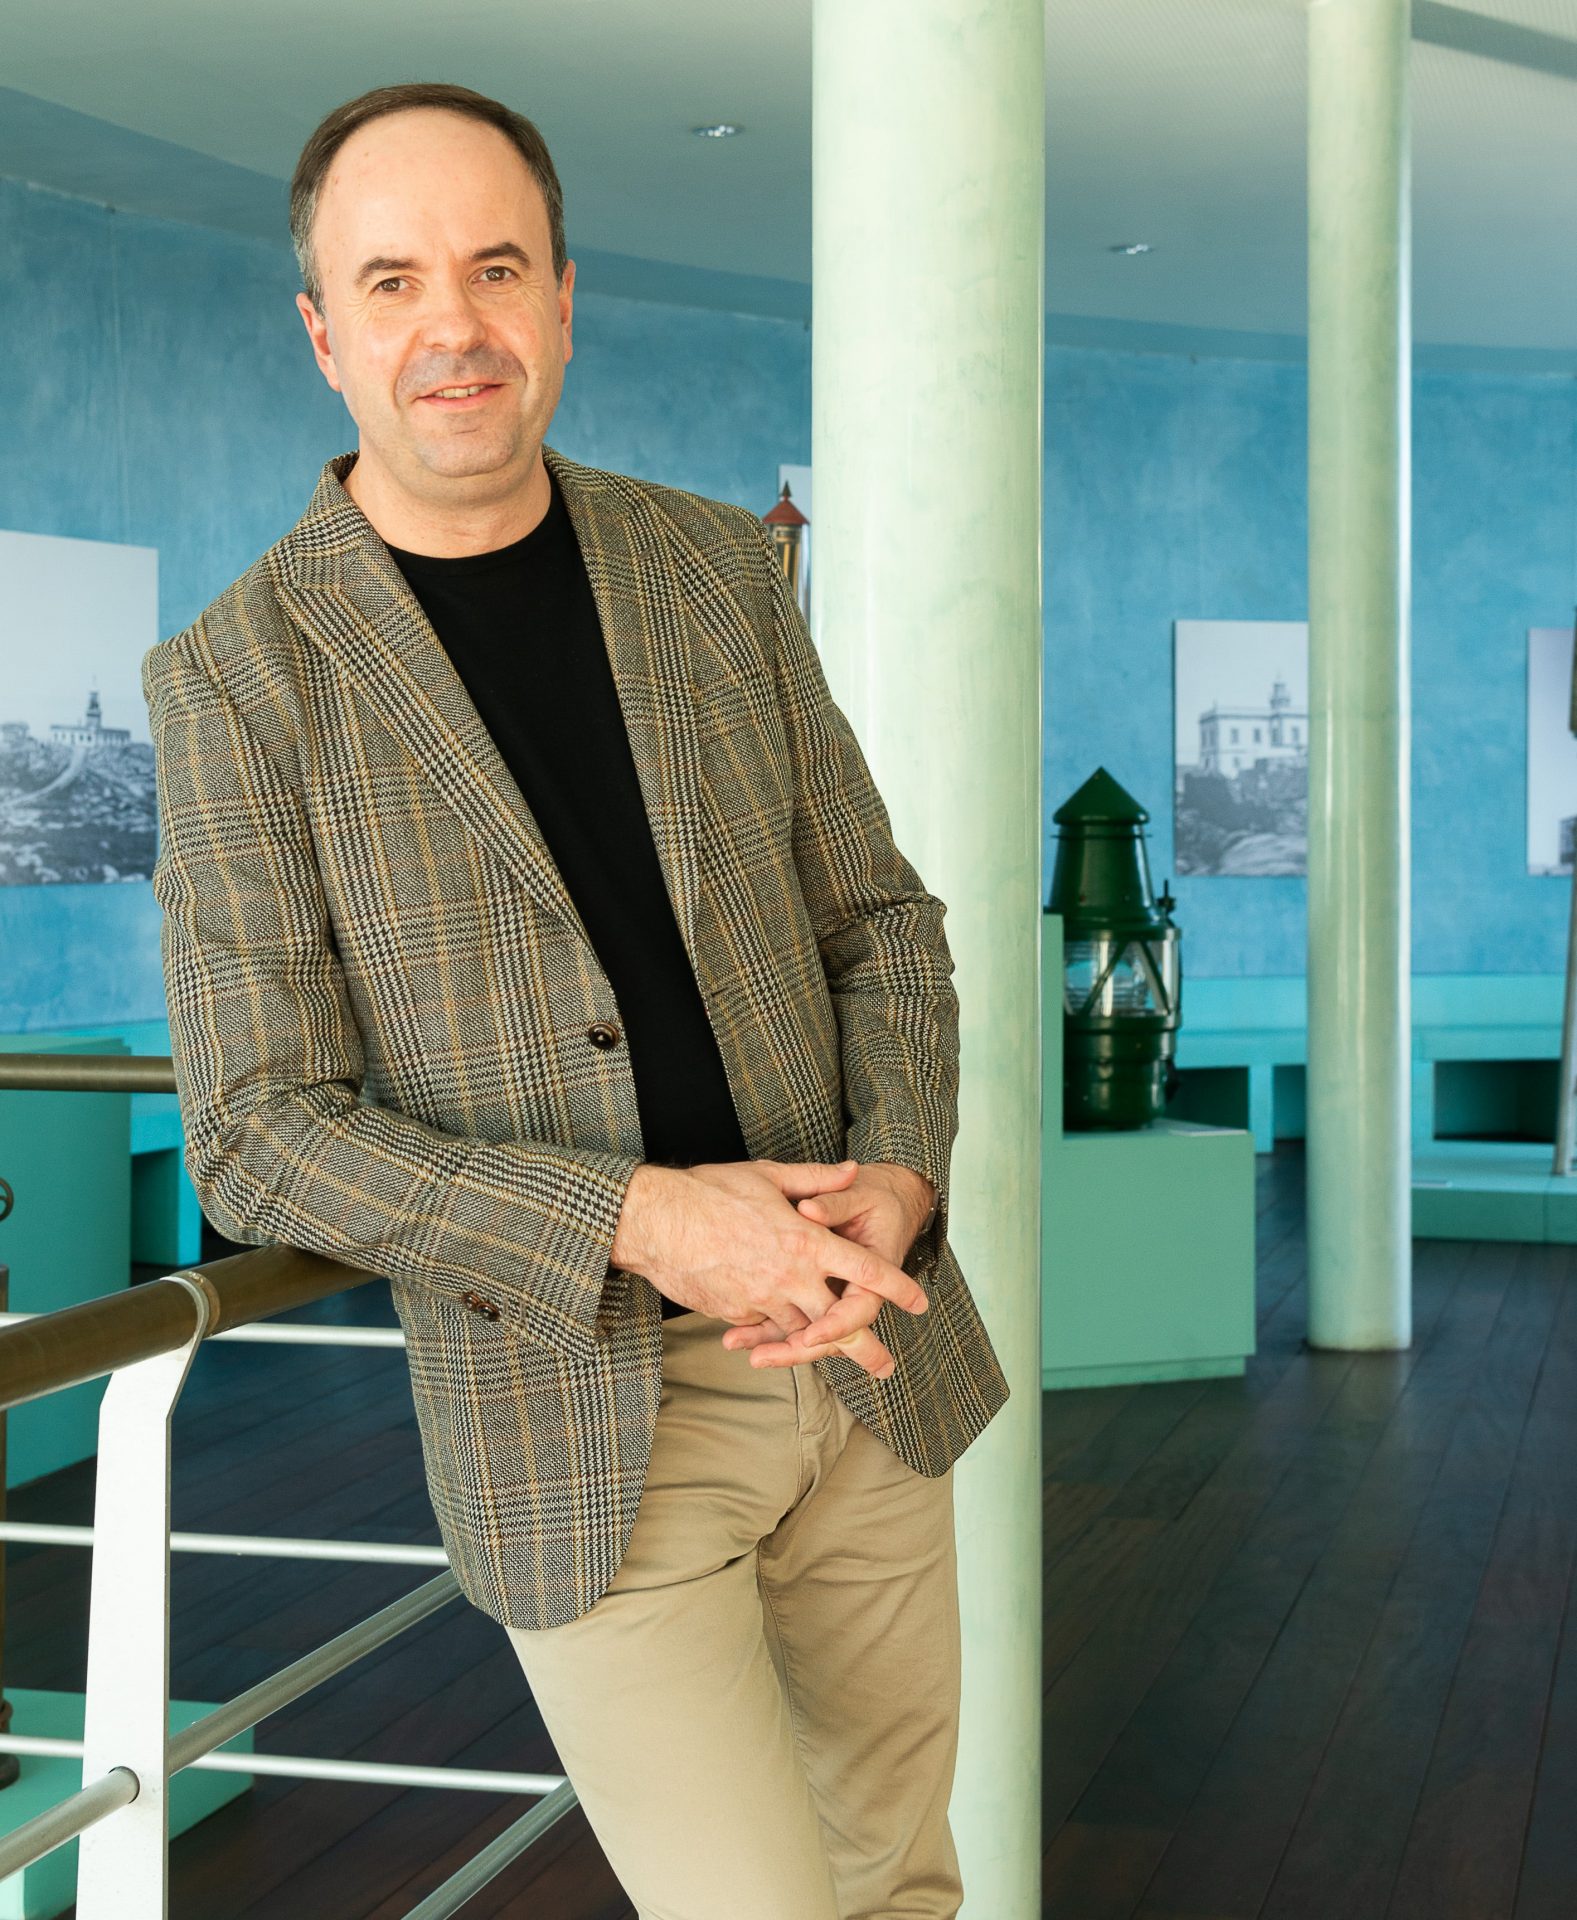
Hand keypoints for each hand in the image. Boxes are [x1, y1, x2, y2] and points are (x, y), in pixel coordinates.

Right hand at [609, 1157, 927, 1379]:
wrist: (654, 1220)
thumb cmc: (711, 1190)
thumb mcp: (769, 1175)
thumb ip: (816, 1179)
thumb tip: (852, 1169)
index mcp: (806, 1241)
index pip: (864, 1270)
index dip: (896, 1287)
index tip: (919, 1303)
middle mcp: (790, 1276)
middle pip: (838, 1321)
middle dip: (864, 1347)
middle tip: (886, 1366)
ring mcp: (761, 1299)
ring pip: (800, 1329)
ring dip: (816, 1340)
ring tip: (832, 1354)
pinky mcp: (735, 1312)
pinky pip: (765, 1327)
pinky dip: (775, 1330)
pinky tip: (778, 1332)